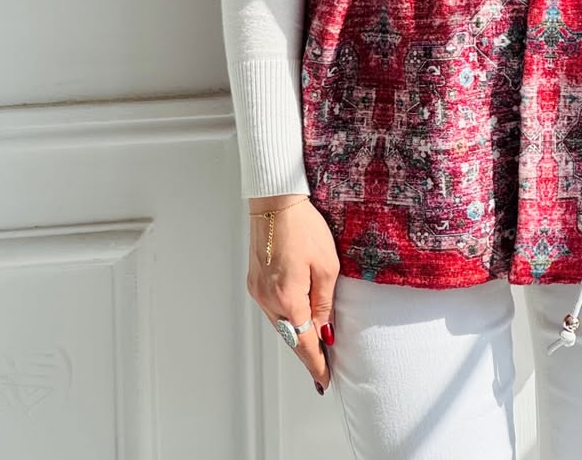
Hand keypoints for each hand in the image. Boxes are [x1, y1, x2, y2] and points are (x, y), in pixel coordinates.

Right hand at [246, 196, 339, 392]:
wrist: (276, 202)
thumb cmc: (303, 227)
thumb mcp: (327, 265)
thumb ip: (325, 303)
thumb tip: (325, 332)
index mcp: (288, 298)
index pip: (303, 343)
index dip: (316, 364)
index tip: (324, 379)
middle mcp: (268, 299)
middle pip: (290, 336)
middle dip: (307, 351)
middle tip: (323, 366)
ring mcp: (258, 291)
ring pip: (280, 323)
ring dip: (296, 333)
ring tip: (314, 343)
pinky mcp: (254, 281)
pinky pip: (272, 308)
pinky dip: (286, 316)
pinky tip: (296, 316)